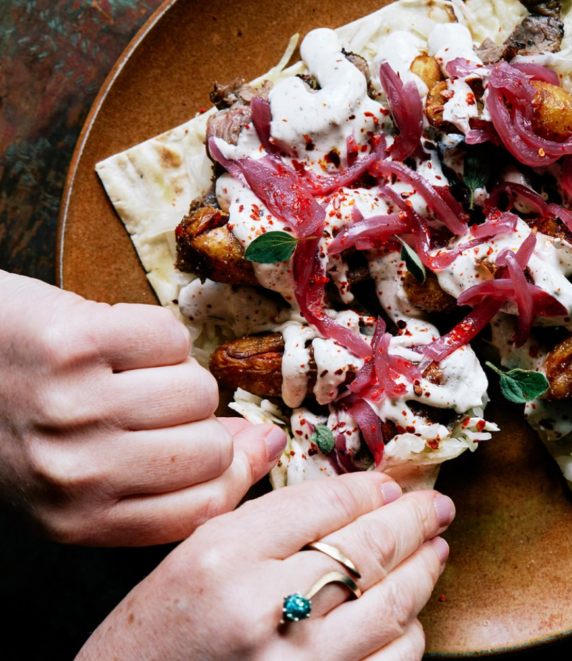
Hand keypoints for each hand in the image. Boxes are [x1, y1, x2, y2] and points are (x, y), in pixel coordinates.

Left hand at [0, 271, 286, 545]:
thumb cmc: (8, 415)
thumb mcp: (73, 475)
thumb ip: (166, 478)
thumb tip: (266, 445)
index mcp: (75, 518)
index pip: (203, 510)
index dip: (235, 474)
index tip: (240, 446)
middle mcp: (75, 473)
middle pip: (209, 451)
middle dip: (195, 420)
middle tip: (149, 403)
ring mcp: (74, 407)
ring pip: (195, 391)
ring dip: (172, 372)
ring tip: (122, 369)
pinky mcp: (73, 342)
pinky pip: (169, 337)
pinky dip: (150, 332)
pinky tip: (109, 337)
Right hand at [78, 472, 452, 659]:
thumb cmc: (159, 632)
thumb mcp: (191, 556)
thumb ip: (263, 515)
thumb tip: (355, 485)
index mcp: (222, 557)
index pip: (324, 505)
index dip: (369, 491)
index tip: (390, 486)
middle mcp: (260, 609)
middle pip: (367, 549)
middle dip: (414, 521)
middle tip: (437, 509)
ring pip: (390, 607)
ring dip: (423, 574)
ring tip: (434, 552)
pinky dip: (407, 635)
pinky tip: (406, 616)